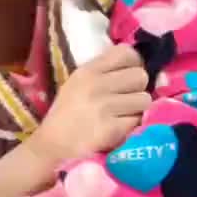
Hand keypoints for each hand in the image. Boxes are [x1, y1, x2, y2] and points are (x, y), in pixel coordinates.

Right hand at [26, 45, 151, 168]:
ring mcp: (104, 107)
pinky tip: (118, 128)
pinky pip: (138, 120)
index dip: (134, 64)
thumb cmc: (68, 112)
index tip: (128, 76)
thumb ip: (103, 71)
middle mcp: (96, 85)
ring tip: (123, 114)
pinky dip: (132, 125)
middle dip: (138, 88)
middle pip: (140, 76)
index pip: (127, 53)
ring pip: (144, 99)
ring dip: (137, 108)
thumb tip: (137, 66)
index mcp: (88, 70)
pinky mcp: (112, 129)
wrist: (52, 144)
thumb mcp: (78, 82)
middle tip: (127, 99)